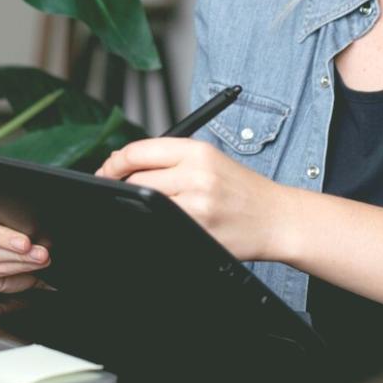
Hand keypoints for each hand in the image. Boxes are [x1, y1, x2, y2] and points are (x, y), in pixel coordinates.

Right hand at [0, 186, 51, 292]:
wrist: (21, 244)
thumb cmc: (11, 217)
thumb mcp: (4, 205)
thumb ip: (5, 202)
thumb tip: (29, 206)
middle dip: (2, 237)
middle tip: (25, 242)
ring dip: (18, 257)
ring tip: (39, 255)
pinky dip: (18, 270)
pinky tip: (33, 267)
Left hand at [94, 138, 291, 262]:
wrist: (277, 218)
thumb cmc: (242, 190)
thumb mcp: (210, 160)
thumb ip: (169, 159)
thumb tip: (123, 164)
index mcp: (198, 151)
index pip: (139, 151)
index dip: (114, 163)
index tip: (105, 171)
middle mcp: (197, 174)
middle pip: (136, 180)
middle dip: (123, 188)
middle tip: (120, 192)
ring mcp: (198, 206)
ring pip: (145, 205)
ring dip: (139, 209)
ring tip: (148, 208)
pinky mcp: (199, 231)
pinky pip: (161, 227)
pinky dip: (154, 226)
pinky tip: (163, 224)